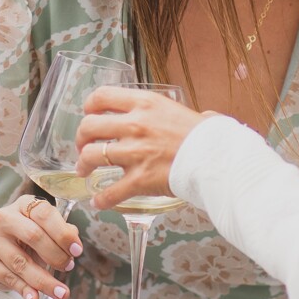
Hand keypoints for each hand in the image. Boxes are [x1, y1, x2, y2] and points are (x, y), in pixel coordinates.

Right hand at [0, 195, 81, 298]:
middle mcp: (4, 218)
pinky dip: (24, 290)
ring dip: (43, 281)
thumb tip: (73, 240)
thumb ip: (60, 232)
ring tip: (60, 293)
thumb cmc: (23, 234)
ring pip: (20, 262)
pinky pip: (7, 277)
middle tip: (68, 268)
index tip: (77, 251)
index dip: (63, 233)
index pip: (44, 214)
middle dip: (56, 256)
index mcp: (24, 205)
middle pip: (33, 236)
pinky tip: (34, 298)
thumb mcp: (41, 227)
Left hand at [74, 86, 209, 211]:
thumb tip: (201, 117)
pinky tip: (97, 201)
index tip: (89, 114)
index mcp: (144, 104)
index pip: (102, 96)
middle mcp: (134, 125)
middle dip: (81, 138)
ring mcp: (134, 153)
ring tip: (84, 170)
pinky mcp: (139, 179)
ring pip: (92, 157)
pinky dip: (100, 199)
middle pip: (89, 126)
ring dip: (83, 165)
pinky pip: (109, 192)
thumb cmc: (206, 136)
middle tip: (83, 146)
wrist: (217, 159)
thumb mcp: (183, 111)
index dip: (89, 106)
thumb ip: (176, 113)